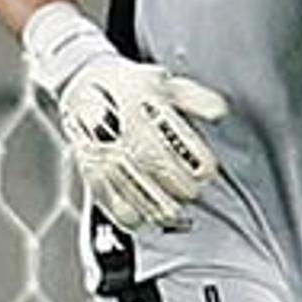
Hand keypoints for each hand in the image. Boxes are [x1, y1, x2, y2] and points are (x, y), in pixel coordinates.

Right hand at [26, 3, 229, 232]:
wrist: (82, 83)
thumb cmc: (132, 87)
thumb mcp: (167, 83)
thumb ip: (196, 98)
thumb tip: (219, 112)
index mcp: (144, 98)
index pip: (174, 133)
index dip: (194, 158)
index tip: (208, 171)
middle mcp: (121, 121)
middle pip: (153, 161)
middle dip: (177, 183)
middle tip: (192, 193)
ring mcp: (101, 143)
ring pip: (129, 182)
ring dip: (155, 204)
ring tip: (173, 214)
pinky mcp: (87, 163)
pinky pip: (104, 194)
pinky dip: (123, 212)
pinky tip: (140, 219)